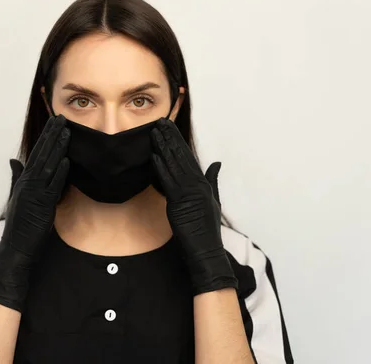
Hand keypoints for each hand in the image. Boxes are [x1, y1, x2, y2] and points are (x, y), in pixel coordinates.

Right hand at [0, 115, 70, 311]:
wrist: (16, 248)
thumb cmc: (20, 224)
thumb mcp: (17, 196)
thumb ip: (17, 177)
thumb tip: (14, 160)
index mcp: (24, 180)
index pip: (36, 153)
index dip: (46, 137)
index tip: (54, 122)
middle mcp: (28, 183)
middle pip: (41, 154)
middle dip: (51, 135)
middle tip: (61, 118)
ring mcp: (34, 193)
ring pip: (47, 165)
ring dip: (57, 148)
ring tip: (66, 132)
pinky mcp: (41, 205)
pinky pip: (51, 186)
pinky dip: (58, 173)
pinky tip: (66, 161)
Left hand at [151, 118, 236, 294]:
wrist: (207, 251)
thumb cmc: (207, 229)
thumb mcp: (214, 201)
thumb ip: (213, 180)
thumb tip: (216, 163)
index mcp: (204, 183)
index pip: (189, 157)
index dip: (178, 141)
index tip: (170, 128)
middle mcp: (197, 185)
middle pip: (182, 156)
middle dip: (170, 138)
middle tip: (160, 121)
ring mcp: (190, 193)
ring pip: (174, 165)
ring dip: (163, 148)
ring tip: (155, 132)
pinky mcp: (180, 203)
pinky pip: (169, 182)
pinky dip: (161, 168)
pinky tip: (154, 156)